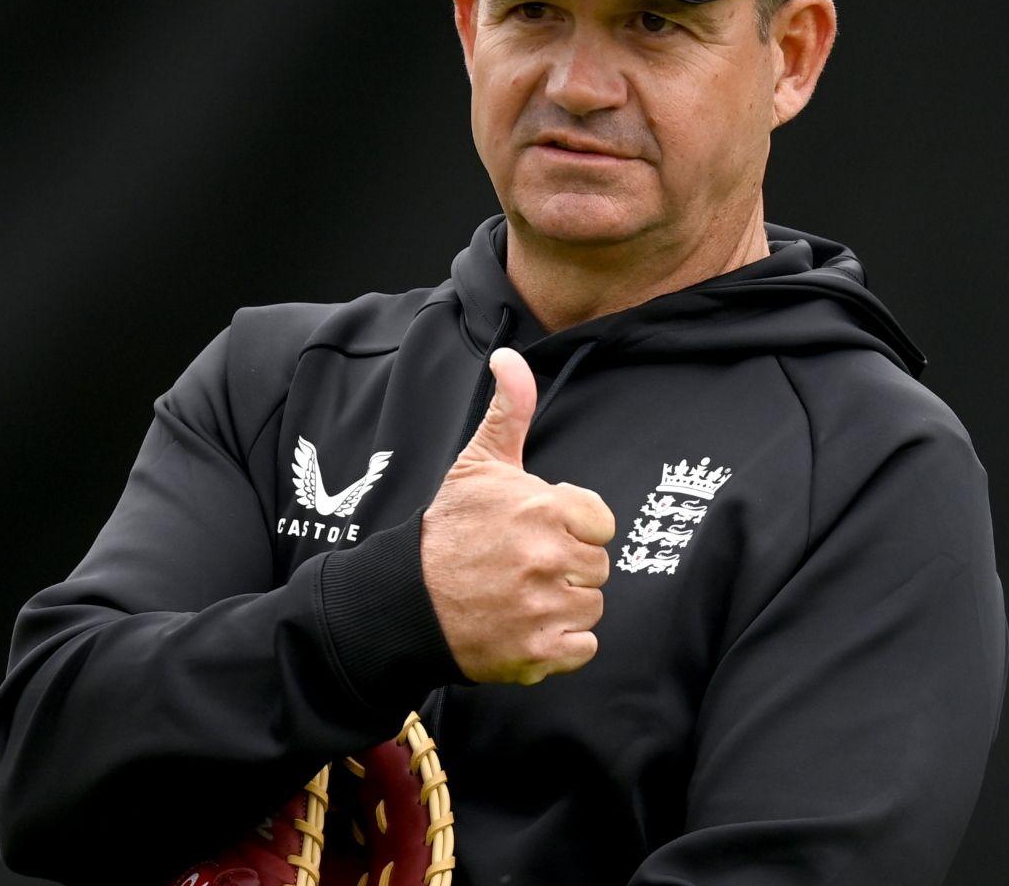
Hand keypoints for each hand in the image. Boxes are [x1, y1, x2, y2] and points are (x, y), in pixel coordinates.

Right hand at [420, 347, 615, 684]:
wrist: (406, 602)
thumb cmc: (450, 529)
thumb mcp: (479, 463)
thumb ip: (509, 409)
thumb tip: (509, 356)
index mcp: (543, 509)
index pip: (601, 523)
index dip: (574, 528)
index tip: (541, 531)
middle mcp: (547, 558)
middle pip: (598, 567)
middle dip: (567, 566)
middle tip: (523, 566)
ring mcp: (543, 608)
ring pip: (592, 608)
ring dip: (564, 605)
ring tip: (520, 595)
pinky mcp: (538, 652)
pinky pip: (583, 648)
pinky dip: (560, 645)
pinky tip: (525, 626)